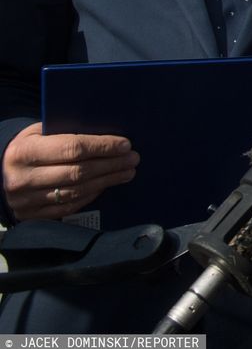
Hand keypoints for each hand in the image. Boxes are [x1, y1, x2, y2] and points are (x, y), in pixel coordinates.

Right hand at [3, 123, 138, 220]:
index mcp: (24, 152)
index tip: (125, 144)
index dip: (102, 147)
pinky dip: (91, 195)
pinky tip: (106, 185)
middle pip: (78, 172)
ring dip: (106, 181)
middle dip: (110, 165)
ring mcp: (25, 201)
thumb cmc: (28, 146)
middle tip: (133, 159)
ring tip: (127, 172)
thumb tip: (108, 132)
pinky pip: (68, 207)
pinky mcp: (31, 216)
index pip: (71, 148)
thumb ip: (66, 132)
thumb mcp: (39, 132)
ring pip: (76, 191)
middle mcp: (22, 179)